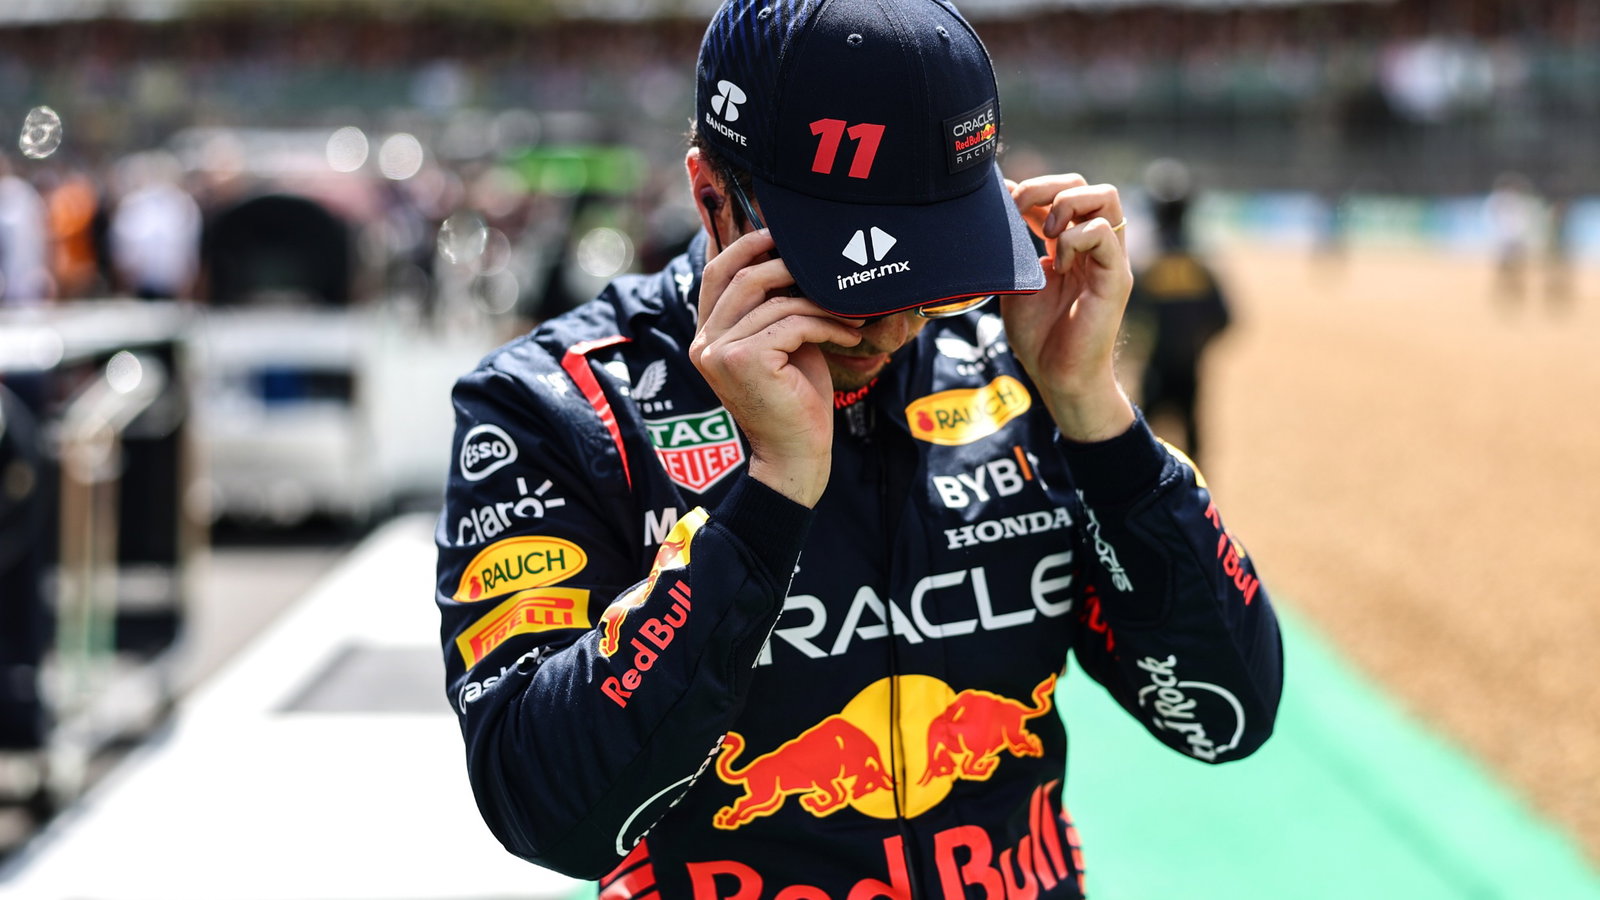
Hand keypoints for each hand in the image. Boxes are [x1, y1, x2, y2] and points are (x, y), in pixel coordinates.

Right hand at [690, 228, 863, 506]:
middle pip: (743, 277)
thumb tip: (792, 258)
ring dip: (820, 303)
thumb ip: (774, 308)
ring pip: (774, 301)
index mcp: (707, 336)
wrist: (795, 456)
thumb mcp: (782, 345)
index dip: (746, 245)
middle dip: (789, 266)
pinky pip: (792, 323)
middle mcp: (704, 343)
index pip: (716, 273)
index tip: (779, 233)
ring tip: (850, 313)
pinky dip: (826, 325)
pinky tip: (848, 336)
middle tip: (829, 269)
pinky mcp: (744, 361)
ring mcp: (719, 352)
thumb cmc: (795, 401)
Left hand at [1003, 174, 1136, 441]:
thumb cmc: (1039, 335)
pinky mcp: (1115, 277)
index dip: (1033, 189)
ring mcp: (1108, 259)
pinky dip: (1074, 239)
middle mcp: (1092, 246)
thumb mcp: (1016, 282)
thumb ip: (1012, 248)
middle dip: (1047, 186)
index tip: (1004, 204)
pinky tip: (1057, 265)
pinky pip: (1104, 233)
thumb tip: (997, 210)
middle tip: (1019, 209)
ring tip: (1044, 231)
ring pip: (1107, 197)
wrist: (1058, 376)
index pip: (1062, 193)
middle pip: (1085, 186)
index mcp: (1069, 245)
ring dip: (1067, 204)